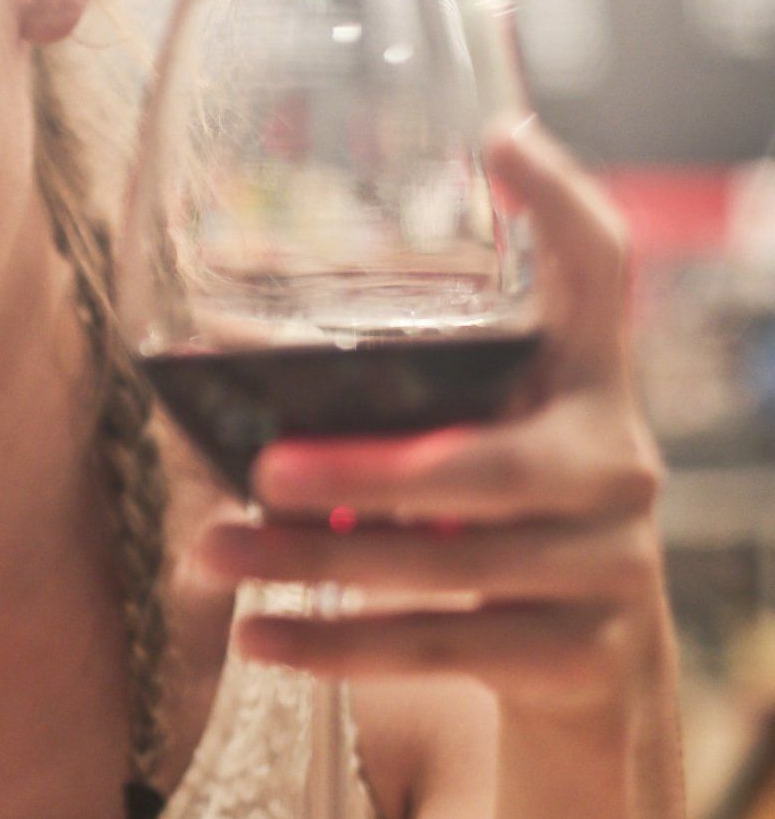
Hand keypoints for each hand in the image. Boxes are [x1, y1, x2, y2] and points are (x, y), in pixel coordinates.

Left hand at [195, 119, 669, 721]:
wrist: (591, 675)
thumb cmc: (489, 530)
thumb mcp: (462, 456)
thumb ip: (384, 411)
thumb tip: (202, 359)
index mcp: (586, 384)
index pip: (602, 275)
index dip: (562, 207)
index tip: (501, 143)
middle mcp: (615, 463)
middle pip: (487, 464)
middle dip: (364, 472)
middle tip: (261, 469)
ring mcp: (609, 564)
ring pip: (446, 566)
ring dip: (316, 562)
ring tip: (214, 554)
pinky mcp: (582, 654)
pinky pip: (441, 647)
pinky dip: (337, 646)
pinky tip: (258, 640)